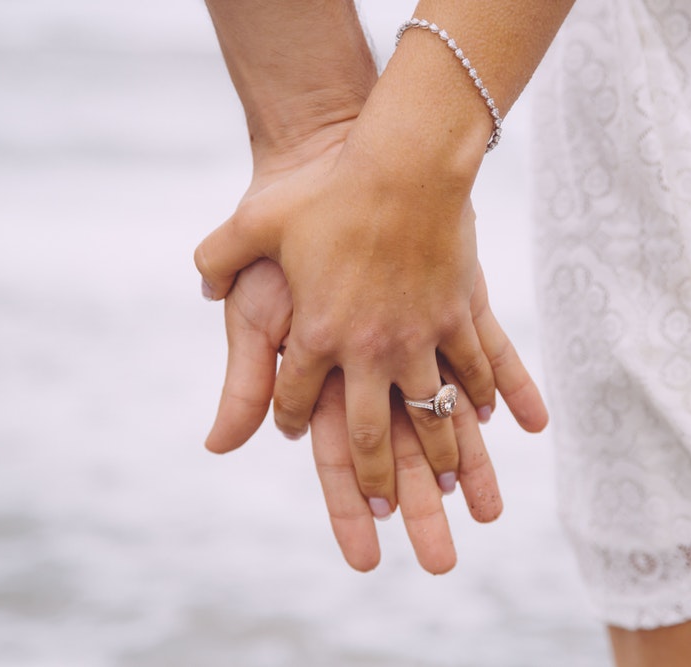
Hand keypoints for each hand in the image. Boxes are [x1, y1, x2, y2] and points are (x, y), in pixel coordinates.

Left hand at [196, 133, 499, 515]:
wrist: (400, 162)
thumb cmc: (322, 189)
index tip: (292, 432)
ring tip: (444, 487)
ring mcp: (419, 335)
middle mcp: (368, 348)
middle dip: (374, 480)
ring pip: (432, 416)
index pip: (294, 399)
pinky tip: (489, 419)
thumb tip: (201, 286)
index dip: (289, 420)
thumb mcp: (256, 223)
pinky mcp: (458, 313)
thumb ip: (219, 258)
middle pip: (369, 433)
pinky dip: (485, 396)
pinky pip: (475, 367)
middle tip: (385, 510)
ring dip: (440, 458)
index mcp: (314, 334)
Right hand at [205, 258, 545, 572]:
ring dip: (470, 463)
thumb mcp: (256, 313)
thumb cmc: (285, 239)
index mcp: (326, 379)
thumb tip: (220, 446)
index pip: (338, 461)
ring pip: (447, 415)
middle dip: (419, 507)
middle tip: (440, 562)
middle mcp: (373, 368)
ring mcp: (415, 337)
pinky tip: (530, 422)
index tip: (368, 556)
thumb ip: (249, 382)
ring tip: (492, 512)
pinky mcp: (451, 301)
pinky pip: (487, 353)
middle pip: (397, 454)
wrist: (325, 166)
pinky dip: (509, 385)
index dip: (350, 509)